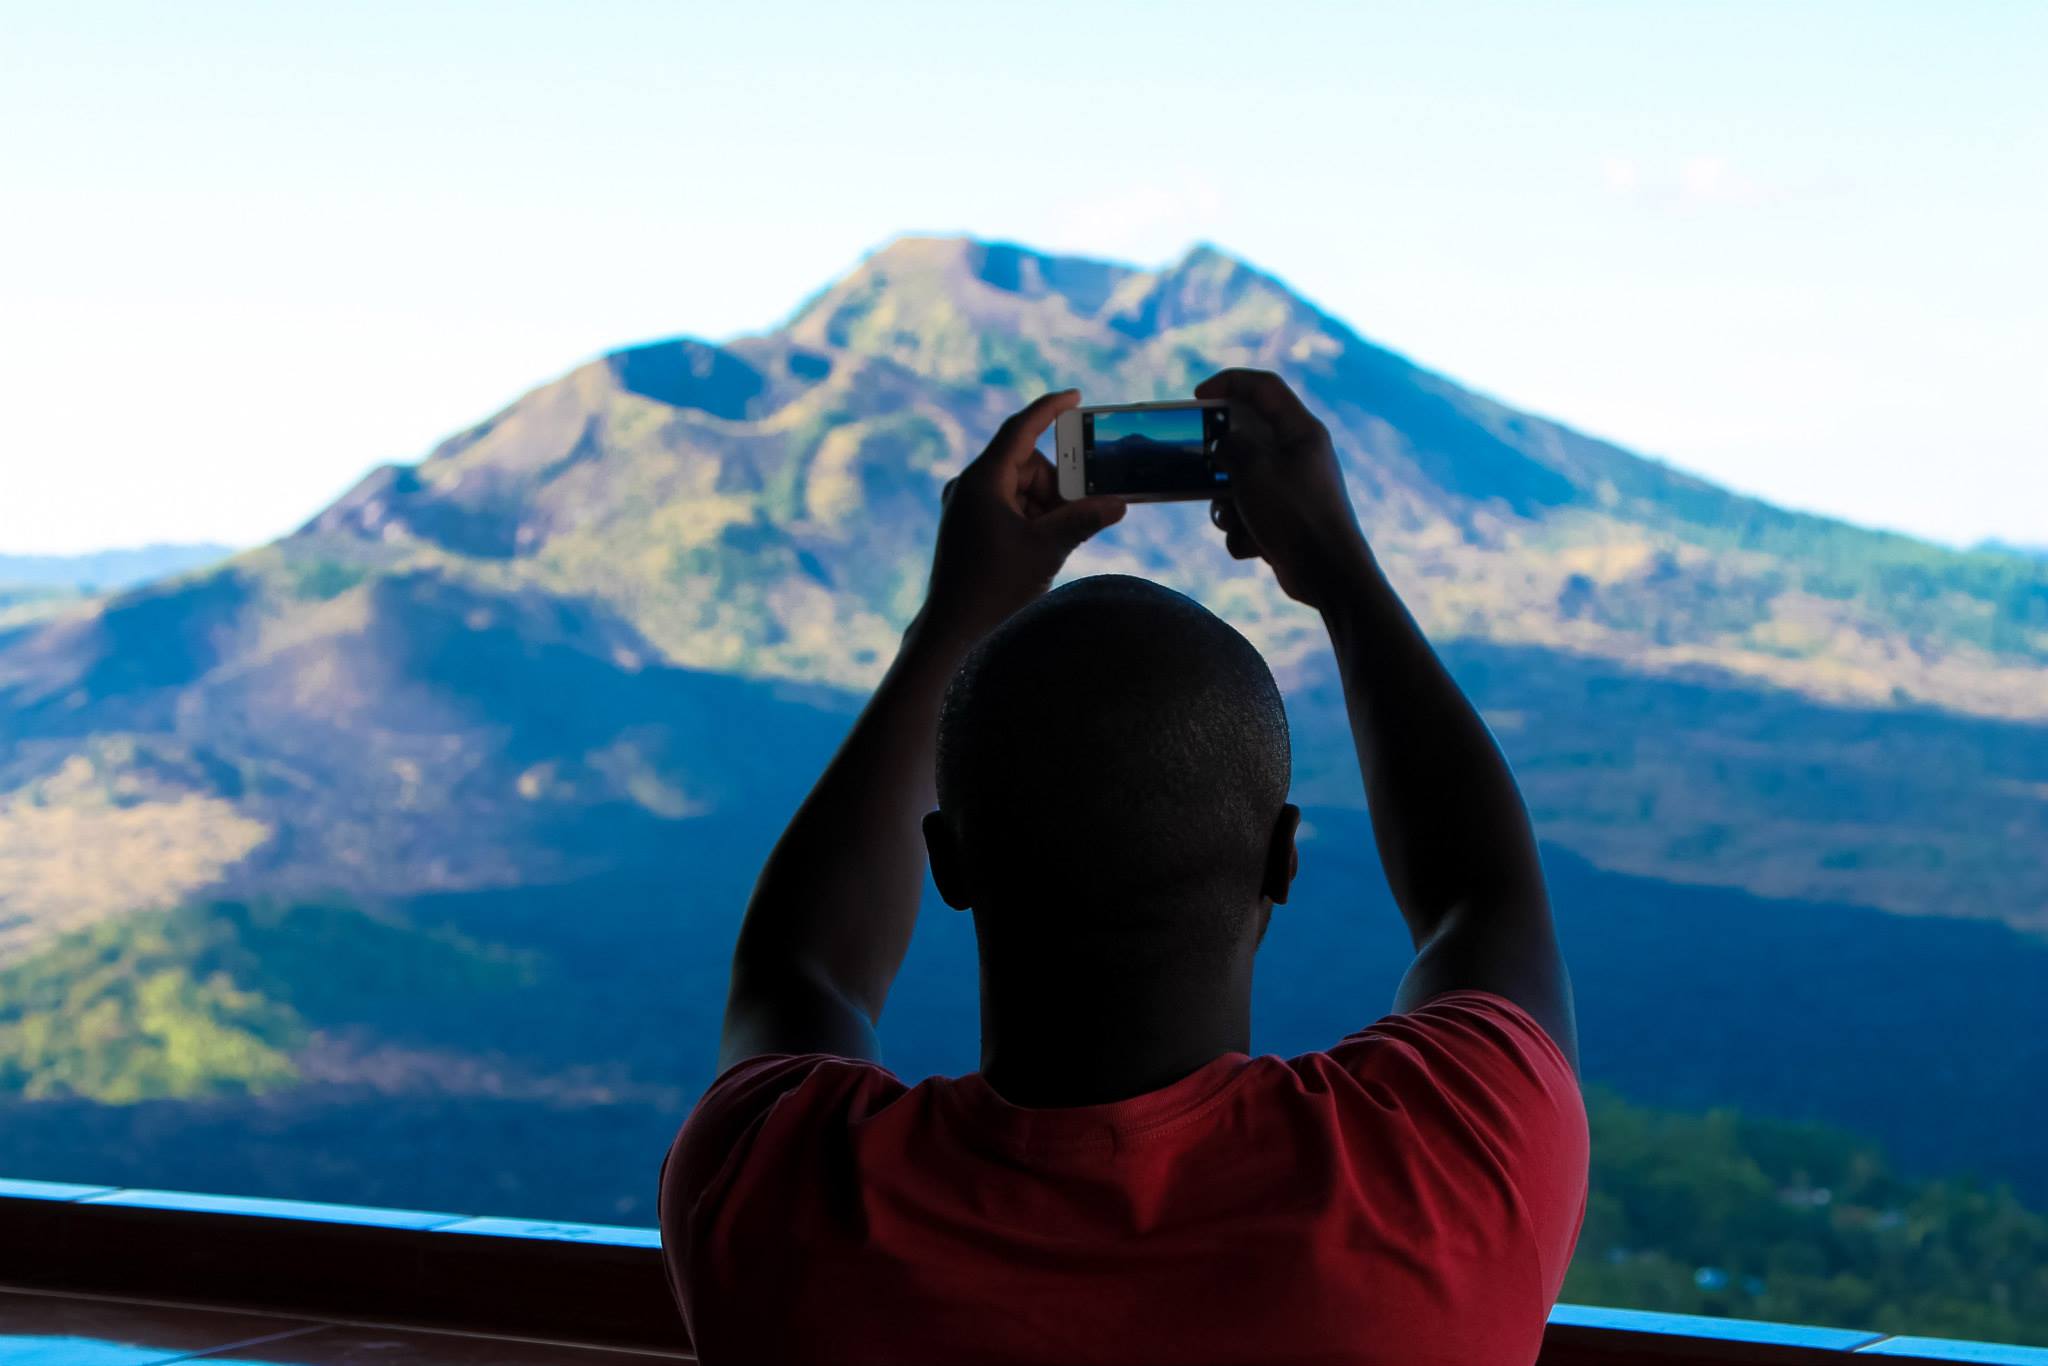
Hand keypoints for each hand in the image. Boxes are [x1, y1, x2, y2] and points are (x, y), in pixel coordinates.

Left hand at [920, 390, 1127, 642]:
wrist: (953, 631)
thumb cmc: (993, 589)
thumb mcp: (1047, 550)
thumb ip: (1084, 520)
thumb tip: (1118, 503)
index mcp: (982, 481)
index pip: (1020, 429)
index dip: (1050, 409)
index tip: (1076, 397)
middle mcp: (970, 486)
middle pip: (1027, 464)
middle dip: (1059, 483)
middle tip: (1086, 506)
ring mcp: (967, 506)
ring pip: (1021, 488)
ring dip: (1048, 506)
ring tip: (1062, 536)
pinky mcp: (969, 525)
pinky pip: (1009, 506)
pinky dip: (1032, 517)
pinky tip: (1046, 542)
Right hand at [1197, 368, 1369, 610]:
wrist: (1328, 575)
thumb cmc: (1294, 515)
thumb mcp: (1253, 470)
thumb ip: (1231, 446)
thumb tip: (1224, 447)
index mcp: (1301, 431)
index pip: (1264, 387)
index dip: (1229, 383)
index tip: (1197, 396)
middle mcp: (1300, 454)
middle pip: (1247, 439)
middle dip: (1220, 460)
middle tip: (1200, 467)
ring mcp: (1293, 488)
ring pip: (1241, 482)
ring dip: (1227, 505)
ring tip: (1235, 521)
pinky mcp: (1286, 519)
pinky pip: (1250, 514)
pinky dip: (1244, 531)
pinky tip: (1255, 547)